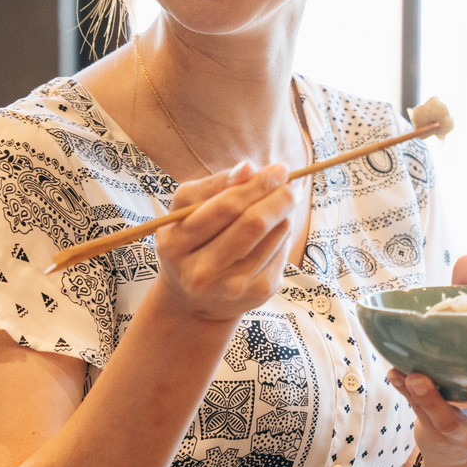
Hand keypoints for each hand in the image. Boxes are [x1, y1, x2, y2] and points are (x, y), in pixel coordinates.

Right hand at [149, 161, 298, 322]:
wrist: (193, 299)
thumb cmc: (191, 240)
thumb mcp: (186, 210)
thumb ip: (214, 185)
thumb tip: (248, 168)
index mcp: (176, 245)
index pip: (225, 207)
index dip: (257, 184)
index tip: (279, 169)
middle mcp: (201, 272)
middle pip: (253, 223)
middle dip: (278, 197)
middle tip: (290, 182)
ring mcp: (231, 287)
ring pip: (274, 235)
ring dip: (284, 212)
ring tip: (282, 201)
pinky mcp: (257, 294)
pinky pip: (282, 251)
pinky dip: (284, 232)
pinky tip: (277, 227)